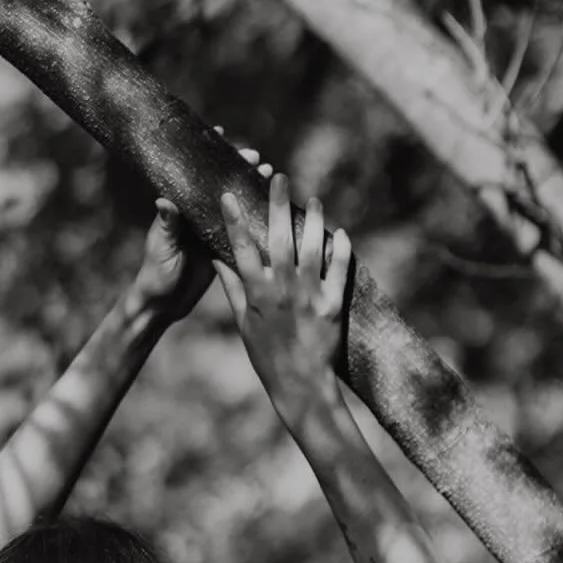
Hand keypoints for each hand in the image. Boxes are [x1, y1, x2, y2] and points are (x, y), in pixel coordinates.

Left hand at [128, 131, 272, 324]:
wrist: (164, 305)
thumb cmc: (156, 273)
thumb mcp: (161, 247)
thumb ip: (167, 225)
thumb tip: (163, 200)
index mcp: (180, 210)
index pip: (193, 175)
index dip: (206, 154)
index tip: (220, 133)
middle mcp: (196, 216)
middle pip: (219, 185)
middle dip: (237, 168)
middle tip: (255, 157)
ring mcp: (211, 231)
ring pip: (233, 204)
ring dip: (250, 188)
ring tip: (266, 173)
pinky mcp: (223, 248)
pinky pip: (241, 229)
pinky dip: (255, 217)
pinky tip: (272, 206)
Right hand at [214, 172, 351, 426]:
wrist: (300, 384)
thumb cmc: (266, 355)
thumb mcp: (243, 322)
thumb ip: (234, 288)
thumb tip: (220, 260)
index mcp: (257, 293)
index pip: (241, 248)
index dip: (234, 219)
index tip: (229, 194)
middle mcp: (283, 289)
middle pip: (278, 238)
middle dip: (277, 204)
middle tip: (279, 178)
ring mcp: (310, 295)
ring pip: (312, 247)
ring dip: (312, 220)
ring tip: (313, 199)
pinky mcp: (333, 304)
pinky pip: (339, 269)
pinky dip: (341, 249)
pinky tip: (341, 232)